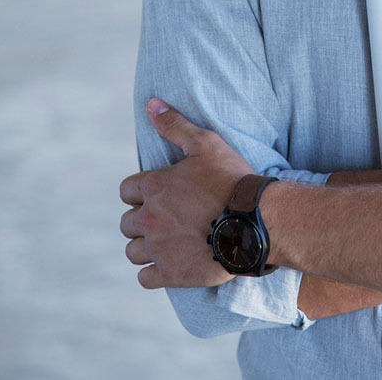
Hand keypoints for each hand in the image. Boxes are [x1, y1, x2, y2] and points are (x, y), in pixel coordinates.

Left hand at [120, 99, 253, 288]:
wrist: (255, 221)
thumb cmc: (231, 179)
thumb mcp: (205, 143)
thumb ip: (175, 125)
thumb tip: (151, 104)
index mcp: (154, 186)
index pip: (127, 191)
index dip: (141, 191)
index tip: (161, 194)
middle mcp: (149, 217)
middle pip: (127, 223)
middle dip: (142, 219)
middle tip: (167, 218)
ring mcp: (157, 248)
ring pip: (132, 251)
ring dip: (146, 246)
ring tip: (168, 241)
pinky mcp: (169, 273)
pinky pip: (145, 278)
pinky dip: (153, 272)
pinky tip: (171, 263)